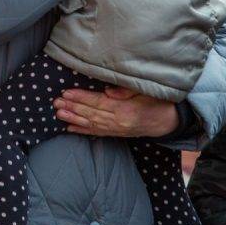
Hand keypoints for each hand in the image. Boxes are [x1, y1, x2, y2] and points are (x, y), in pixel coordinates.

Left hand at [53, 86, 178, 137]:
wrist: (168, 121)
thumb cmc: (158, 102)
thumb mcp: (146, 91)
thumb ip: (127, 90)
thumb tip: (107, 91)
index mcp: (125, 109)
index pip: (98, 102)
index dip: (81, 97)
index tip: (67, 92)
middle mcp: (118, 122)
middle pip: (91, 113)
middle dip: (72, 107)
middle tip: (56, 102)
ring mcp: (116, 130)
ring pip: (91, 124)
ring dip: (73, 118)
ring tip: (58, 113)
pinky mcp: (116, 134)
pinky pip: (97, 132)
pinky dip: (83, 130)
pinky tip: (70, 128)